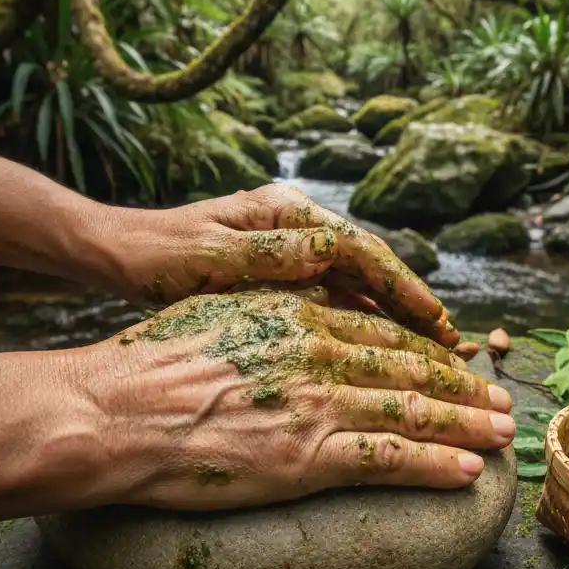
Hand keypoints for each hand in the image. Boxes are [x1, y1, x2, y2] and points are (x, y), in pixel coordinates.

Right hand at [72, 290, 514, 511]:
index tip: (456, 358)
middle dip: (463, 384)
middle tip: (500, 395)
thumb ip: (275, 309)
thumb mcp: (223, 310)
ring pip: (412, 410)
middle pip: (410, 367)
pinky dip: (433, 464)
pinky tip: (467, 471)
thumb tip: (308, 305)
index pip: (383, 330)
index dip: (427, 347)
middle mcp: (321, 353)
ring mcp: (319, 404)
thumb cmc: (157, 359)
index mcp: (300, 315)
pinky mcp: (309, 457)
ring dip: (466, 423)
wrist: (121, 408)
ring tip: (502, 431)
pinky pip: (388, 460)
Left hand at [88, 184, 464, 348]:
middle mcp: (295, 227)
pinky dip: (358, 323)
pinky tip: (380, 353)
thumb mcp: (215, 254)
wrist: (119, 255)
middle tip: (449, 344)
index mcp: (286, 213)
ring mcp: (288, 250)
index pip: (359, 249)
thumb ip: (273, 254)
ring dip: (390, 317)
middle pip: (367, 267)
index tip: (435, 320)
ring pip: (353, 286)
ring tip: (429, 354)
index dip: (401, 286)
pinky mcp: (277, 275)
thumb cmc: (160, 254)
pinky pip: (330, 300)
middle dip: (408, 304)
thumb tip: (330, 251)